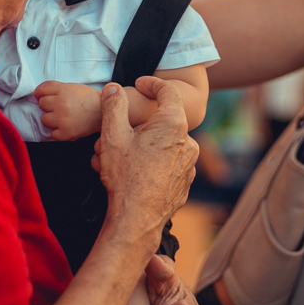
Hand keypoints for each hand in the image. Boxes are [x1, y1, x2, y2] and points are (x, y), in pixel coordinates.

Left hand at [35, 81, 101, 140]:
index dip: (41, 94)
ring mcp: (63, 119)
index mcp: (63, 90)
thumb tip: (38, 95)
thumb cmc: (89, 99)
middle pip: (42, 104)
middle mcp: (62, 104)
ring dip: (52, 119)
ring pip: (44, 120)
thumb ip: (56, 89)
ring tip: (64, 117)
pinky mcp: (66, 133)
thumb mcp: (72, 87)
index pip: (40, 90)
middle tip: (60, 107)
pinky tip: (67, 126)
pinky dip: (58, 132)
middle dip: (49, 106)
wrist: (104, 112)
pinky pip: (52, 134)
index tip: (43, 96)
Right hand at [94, 77, 196, 236]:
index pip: (168, 92)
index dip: (152, 83)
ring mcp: (190, 164)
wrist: (137, 221)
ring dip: (141, 145)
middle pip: (162, 121)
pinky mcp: (186, 182)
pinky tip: (131, 172)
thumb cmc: (125, 177)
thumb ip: (113, 106)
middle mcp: (189, 142)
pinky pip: (168, 163)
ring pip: (163, 144)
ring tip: (115, 157)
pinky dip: (151, 161)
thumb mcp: (113, 136)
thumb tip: (113, 88)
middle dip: (136, 124)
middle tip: (113, 133)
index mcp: (173, 125)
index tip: (139, 83)